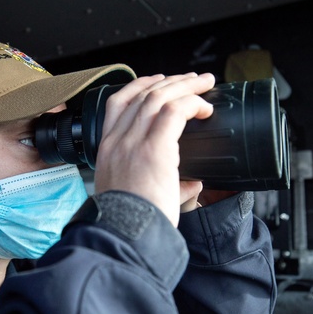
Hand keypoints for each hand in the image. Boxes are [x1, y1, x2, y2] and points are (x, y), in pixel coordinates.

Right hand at [92, 73, 215, 226]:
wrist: (124, 235)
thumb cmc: (131, 223)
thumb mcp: (137, 197)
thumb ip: (166, 186)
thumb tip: (193, 182)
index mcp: (107, 150)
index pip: (118, 103)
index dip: (140, 86)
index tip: (158, 82)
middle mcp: (116, 141)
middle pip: (142, 94)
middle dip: (170, 81)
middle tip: (192, 78)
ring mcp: (132, 143)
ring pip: (159, 97)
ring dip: (185, 86)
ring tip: (205, 83)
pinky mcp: (154, 149)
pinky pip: (174, 111)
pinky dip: (192, 104)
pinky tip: (204, 108)